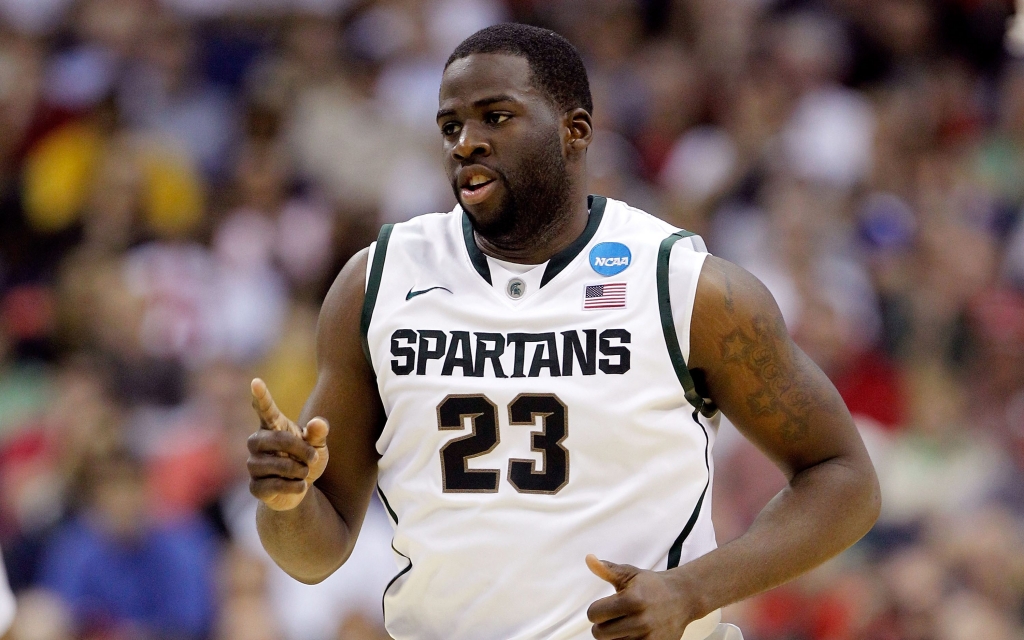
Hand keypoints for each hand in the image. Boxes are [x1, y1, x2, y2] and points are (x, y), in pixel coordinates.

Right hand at [247, 378, 329, 510]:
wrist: (301, 489)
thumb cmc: (307, 460)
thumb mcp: (318, 446)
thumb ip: (318, 434)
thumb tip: (319, 423)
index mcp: (273, 427)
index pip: (266, 409)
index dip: (261, 396)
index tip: (256, 381)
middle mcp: (258, 442)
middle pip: (277, 439)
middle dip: (300, 449)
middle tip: (313, 457)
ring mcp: (253, 465)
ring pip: (278, 465)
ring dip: (300, 470)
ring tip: (303, 473)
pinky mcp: (255, 487)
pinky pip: (276, 486)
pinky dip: (295, 487)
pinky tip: (298, 486)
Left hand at [586, 554, 697, 639]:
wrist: (683, 597)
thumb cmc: (651, 585)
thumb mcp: (630, 573)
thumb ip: (607, 569)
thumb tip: (589, 559)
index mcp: (632, 600)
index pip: (594, 614)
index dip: (596, 610)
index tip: (605, 606)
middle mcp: (640, 620)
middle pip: (599, 634)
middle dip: (602, 625)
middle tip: (614, 616)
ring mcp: (648, 636)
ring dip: (614, 635)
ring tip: (625, 623)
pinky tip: (631, 632)